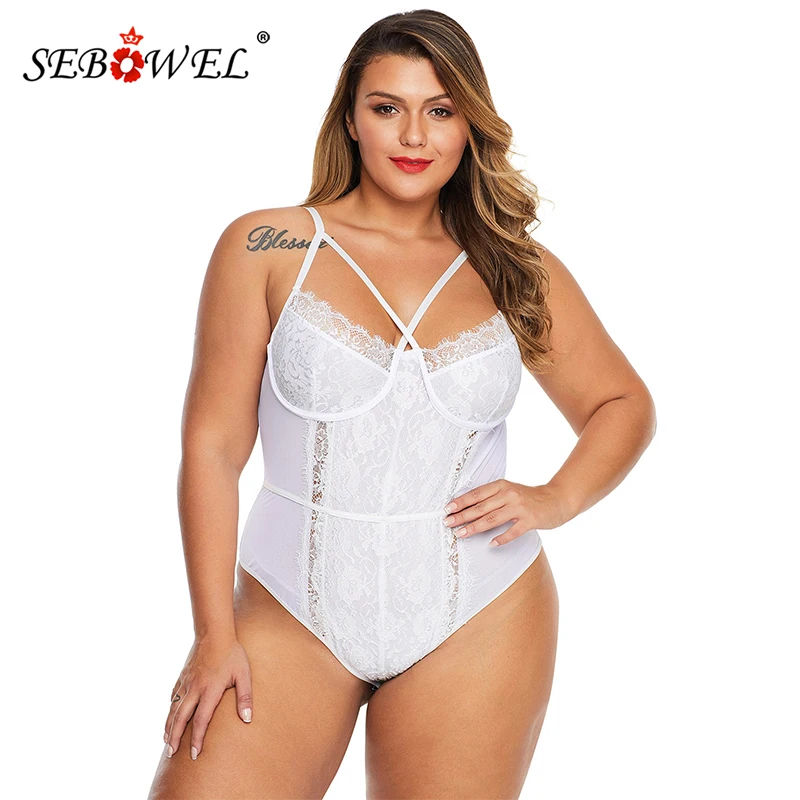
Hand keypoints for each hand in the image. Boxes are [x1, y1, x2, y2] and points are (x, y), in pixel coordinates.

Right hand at [163, 634, 252, 760]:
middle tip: (172, 754)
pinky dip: (170, 710)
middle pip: (181, 719)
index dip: (197, 739)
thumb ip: (245, 697)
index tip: (194, 754)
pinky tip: (170, 718)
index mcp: (209, 690)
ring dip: (169, 727)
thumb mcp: (243, 674)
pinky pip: (173, 697)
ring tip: (167, 743)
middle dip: (176, 738)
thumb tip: (247, 719)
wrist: (214, 632)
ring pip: (174, 709)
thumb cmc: (232, 653)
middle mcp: (194, 689)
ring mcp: (186, 683)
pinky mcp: (182, 677)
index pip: (201, 720)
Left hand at [443, 479, 568, 546]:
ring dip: (475, 527)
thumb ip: (492, 497)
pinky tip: (491, 544)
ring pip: (492, 518)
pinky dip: (501, 538)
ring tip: (461, 534)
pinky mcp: (530, 520)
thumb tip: (468, 509)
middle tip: (447, 523)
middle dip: (462, 516)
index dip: (461, 501)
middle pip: (481, 507)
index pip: (476, 494)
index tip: (447, 509)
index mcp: (502, 485)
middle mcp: (509, 494)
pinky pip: (513, 531)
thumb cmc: (528, 498)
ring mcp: (520, 507)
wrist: (557, 499)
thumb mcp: (509, 491)